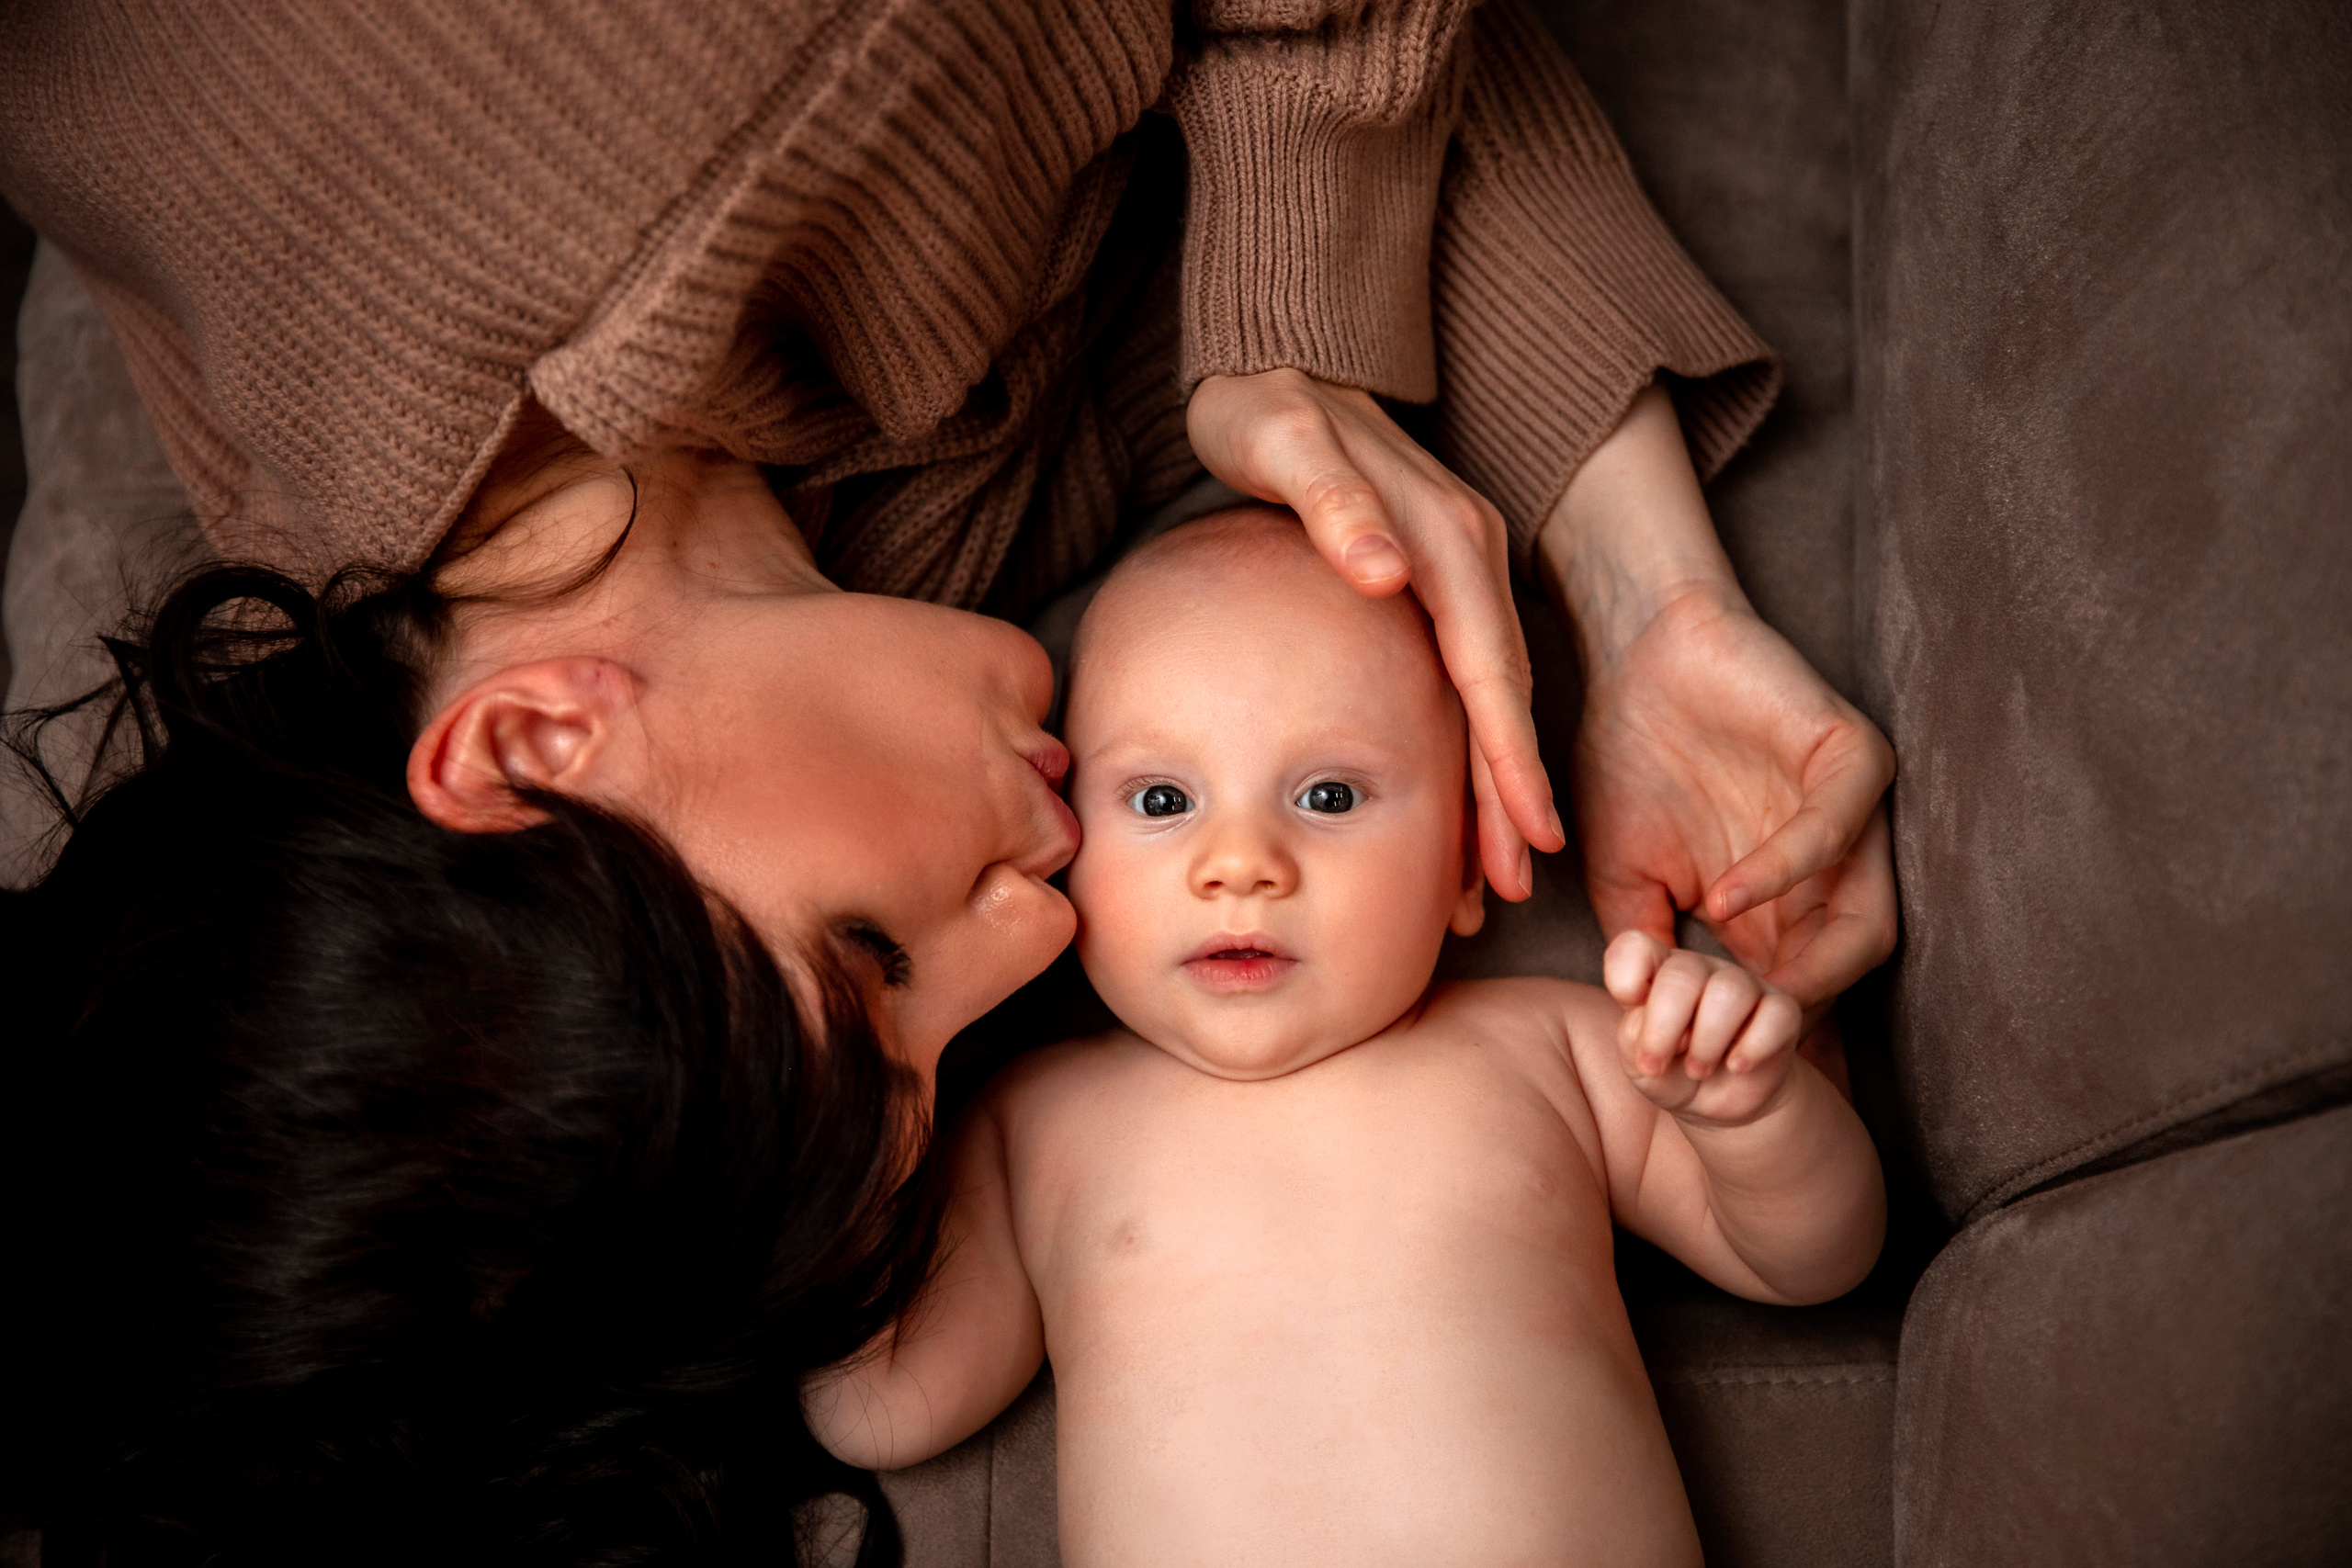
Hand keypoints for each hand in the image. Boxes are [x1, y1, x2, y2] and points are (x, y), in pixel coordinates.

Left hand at [1187, 368, 1565, 899]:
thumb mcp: (1286, 440)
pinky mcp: (1427, 578)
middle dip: (1509, 798)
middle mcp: (1465, 557)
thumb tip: (1384, 571)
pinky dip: (1461, 743)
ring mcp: (1453, 568)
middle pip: (1499, 696)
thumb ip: (1335, 502)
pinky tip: (1449, 803)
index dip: (1508, 756)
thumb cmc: (1268, 410)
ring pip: (1485, 696)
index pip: (1486, 666)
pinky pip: (1457, 677)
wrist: (1278, 363)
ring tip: (1486, 878)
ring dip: (1490, 787)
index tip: (1527, 833)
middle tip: (1509, 890)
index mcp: (1443, 538)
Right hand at [1576, 585, 1894, 1015]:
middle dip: (1791, 1019)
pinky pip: (1837, 833)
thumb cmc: (1626, 756)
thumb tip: (1655, 1031)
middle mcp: (1827, 870)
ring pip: (1866, 920)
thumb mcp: (1624, 881)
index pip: (1797, 992)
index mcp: (1779, 903)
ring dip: (1805, 968)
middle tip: (1733, 1047)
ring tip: (1737, 992)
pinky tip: (1720, 895)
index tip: (1701, 1070)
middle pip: (1845, 970)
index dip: (1755, 1038)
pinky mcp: (1852, 760)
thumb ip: (1649, 953)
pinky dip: (1782, 874)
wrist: (1632, 653)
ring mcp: (1847, 817)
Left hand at [1605, 931, 1800, 1125]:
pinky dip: (1752, 1047)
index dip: (1625, 976)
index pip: (1634, 947)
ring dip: (1707, 1041)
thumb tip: (1661, 1022)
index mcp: (1657, 973)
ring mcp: (1743, 986)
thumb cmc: (1672, 1074)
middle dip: (1665, 1026)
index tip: (1628, 1011)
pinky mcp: (1781, 1011)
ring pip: (1729, 991)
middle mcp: (1700, 971)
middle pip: (1682, 973)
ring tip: (1698, 1070)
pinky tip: (1737, 1067)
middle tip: (1660, 1064)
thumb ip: (1636, 1037)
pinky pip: (1775, 1014)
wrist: (1718, 1105)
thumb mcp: (1641, 1065)